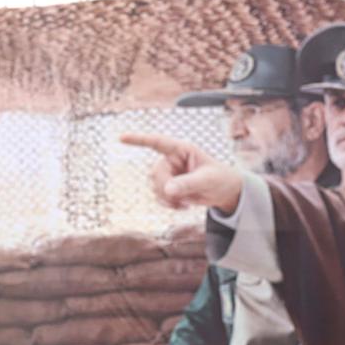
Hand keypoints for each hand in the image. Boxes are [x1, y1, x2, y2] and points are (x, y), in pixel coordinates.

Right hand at [121, 133, 244, 213]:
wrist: (223, 191)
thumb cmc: (219, 178)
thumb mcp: (206, 180)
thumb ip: (188, 184)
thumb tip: (168, 190)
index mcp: (181, 149)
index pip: (158, 142)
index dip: (139, 140)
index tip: (121, 138)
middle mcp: (172, 160)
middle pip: (155, 174)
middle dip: (165, 189)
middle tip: (180, 199)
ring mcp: (169, 174)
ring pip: (154, 186)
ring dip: (168, 199)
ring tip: (185, 203)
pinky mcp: (168, 187)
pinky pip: (159, 196)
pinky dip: (169, 205)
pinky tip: (183, 206)